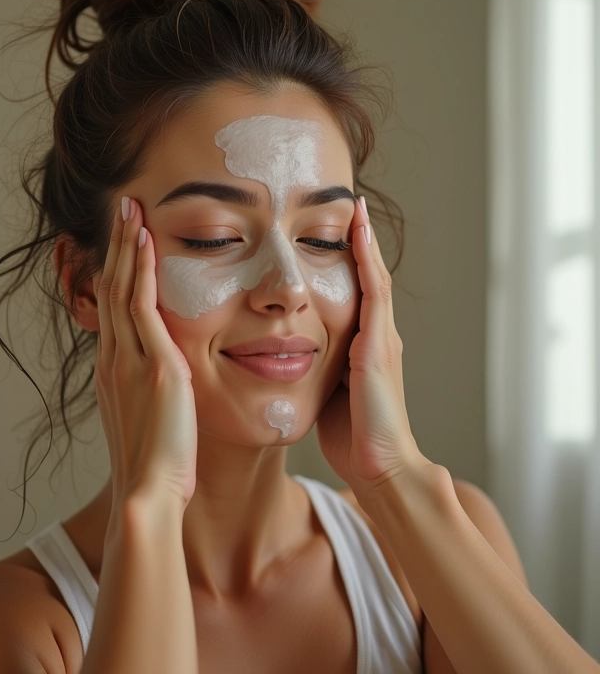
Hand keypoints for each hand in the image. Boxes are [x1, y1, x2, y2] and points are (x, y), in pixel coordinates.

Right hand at [95, 197, 197, 507]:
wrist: (147, 495)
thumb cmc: (153, 467)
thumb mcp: (142, 422)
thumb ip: (145, 395)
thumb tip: (158, 386)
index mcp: (113, 371)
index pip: (110, 309)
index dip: (114, 272)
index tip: (120, 244)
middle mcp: (114, 358)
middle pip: (111, 289)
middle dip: (116, 247)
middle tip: (121, 208)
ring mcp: (130, 359)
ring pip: (123, 289)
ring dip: (127, 246)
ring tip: (130, 208)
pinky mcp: (154, 364)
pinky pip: (143, 304)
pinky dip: (142, 269)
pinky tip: (146, 239)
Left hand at [316, 196, 430, 504]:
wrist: (380, 467)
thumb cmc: (351, 437)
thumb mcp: (329, 391)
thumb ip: (319, 367)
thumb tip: (291, 356)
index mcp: (364, 346)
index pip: (355, 293)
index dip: (346, 263)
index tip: (329, 233)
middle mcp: (378, 335)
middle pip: (367, 277)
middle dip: (356, 242)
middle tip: (345, 207)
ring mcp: (383, 337)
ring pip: (373, 276)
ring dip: (363, 240)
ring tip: (353, 207)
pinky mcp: (379, 344)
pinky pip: (373, 290)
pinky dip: (366, 258)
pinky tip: (357, 230)